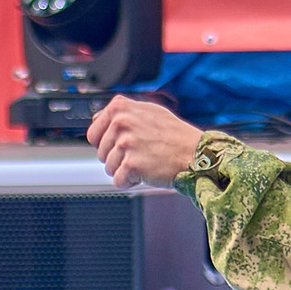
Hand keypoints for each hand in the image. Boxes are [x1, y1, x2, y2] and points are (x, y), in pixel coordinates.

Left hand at [86, 95, 201, 187]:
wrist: (197, 154)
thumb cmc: (176, 136)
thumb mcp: (148, 111)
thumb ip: (122, 114)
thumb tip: (98, 118)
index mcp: (119, 107)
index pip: (93, 133)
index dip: (107, 144)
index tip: (123, 146)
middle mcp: (120, 122)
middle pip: (101, 153)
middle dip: (118, 158)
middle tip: (141, 154)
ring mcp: (125, 143)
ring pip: (109, 168)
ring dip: (125, 170)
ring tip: (146, 161)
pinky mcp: (131, 164)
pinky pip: (118, 181)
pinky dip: (130, 182)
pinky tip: (146, 173)